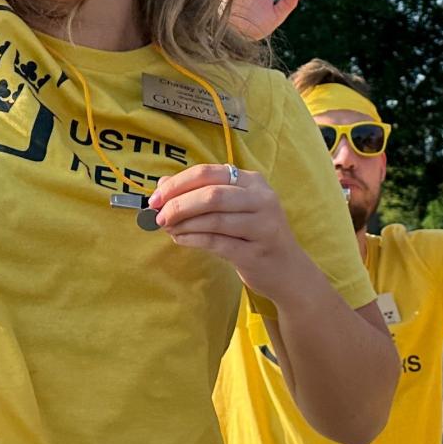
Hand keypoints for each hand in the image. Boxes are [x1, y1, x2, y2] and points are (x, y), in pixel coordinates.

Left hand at [150, 163, 310, 301]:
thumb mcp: (232, 208)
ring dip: (184, 224)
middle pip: (212, 194)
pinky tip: (181, 240)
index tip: (155, 198)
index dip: (177, 184)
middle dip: (178, 204)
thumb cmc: (254, 235)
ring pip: (214, 219)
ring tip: (169, 230)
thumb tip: (163, 185)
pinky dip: (194, 240)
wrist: (287, 271)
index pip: (208, 173)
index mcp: (253, 181)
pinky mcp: (257, 251)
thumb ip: (200, 193)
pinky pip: (218, 243)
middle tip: (158, 216)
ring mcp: (263, 225)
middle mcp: (262, 198)